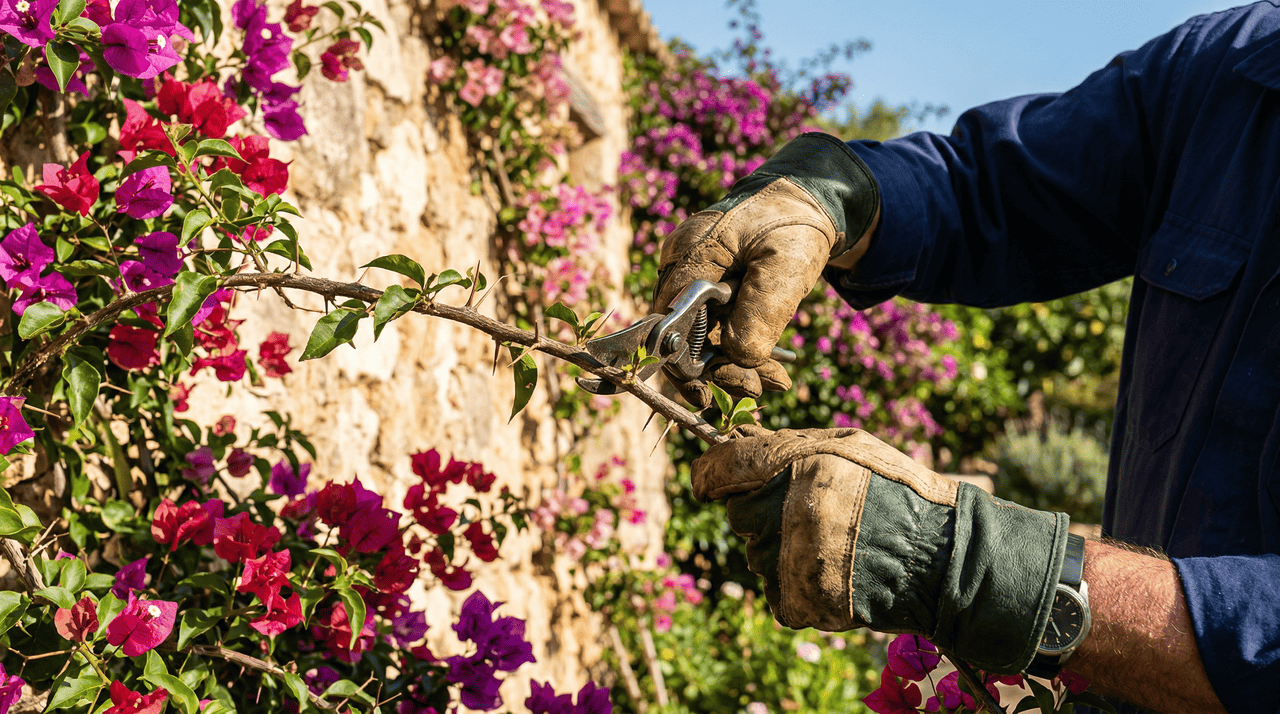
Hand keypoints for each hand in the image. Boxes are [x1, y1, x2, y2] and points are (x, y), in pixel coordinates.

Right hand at [652, 132, 879, 407]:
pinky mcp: (707, 286)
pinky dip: (739, 349)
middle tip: (766, 387)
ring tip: (775, 380)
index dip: (688, 369)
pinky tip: (768, 366)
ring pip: (700, 337)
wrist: (805, 199)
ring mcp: (691, 275)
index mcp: (690, 253)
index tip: (716, 396)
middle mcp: (680, 265)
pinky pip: (713, 327)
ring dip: (736, 365)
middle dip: (721, 371)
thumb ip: (762, 312)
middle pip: (682, 336)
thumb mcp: (788, 265)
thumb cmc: (795, 224)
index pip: (669, 326)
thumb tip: (738, 361)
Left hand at [691, 425, 1069, 674]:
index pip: (718, 470)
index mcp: (790, 466)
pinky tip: (834, 574)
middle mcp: (780, 512)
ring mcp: (786, 561)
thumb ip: (785, 445)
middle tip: (808, 515)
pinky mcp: (796, 600)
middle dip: (761, 513)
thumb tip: (731, 445)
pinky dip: (797, 587)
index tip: (711, 482)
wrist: (941, 557)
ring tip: (833, 545)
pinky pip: (777, 591)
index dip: (712, 476)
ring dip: (782, 551)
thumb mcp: (846, 446)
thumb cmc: (896, 491)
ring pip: (757, 555)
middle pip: (738, 514)